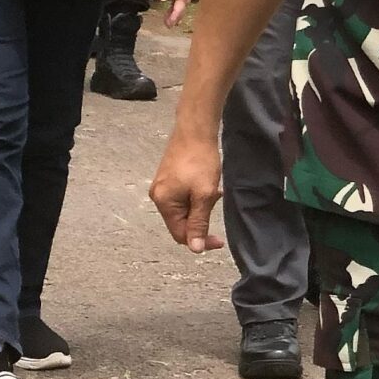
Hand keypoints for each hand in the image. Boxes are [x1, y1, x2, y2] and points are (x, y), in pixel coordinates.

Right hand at [148, 129, 224, 252]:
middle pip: (181, 223)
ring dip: (201, 207)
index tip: (219, 240)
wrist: (195, 130)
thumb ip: (198, 223)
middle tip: (215, 203)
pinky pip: (183, 198)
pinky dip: (197, 197)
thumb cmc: (199, 161)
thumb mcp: (203, 195)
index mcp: (163, 203)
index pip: (180, 234)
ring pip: (184, 210)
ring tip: (212, 191)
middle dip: (201, 220)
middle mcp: (158, 196)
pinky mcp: (168, 178)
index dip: (200, 240)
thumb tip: (194, 249)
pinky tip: (206, 185)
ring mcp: (162, 186)